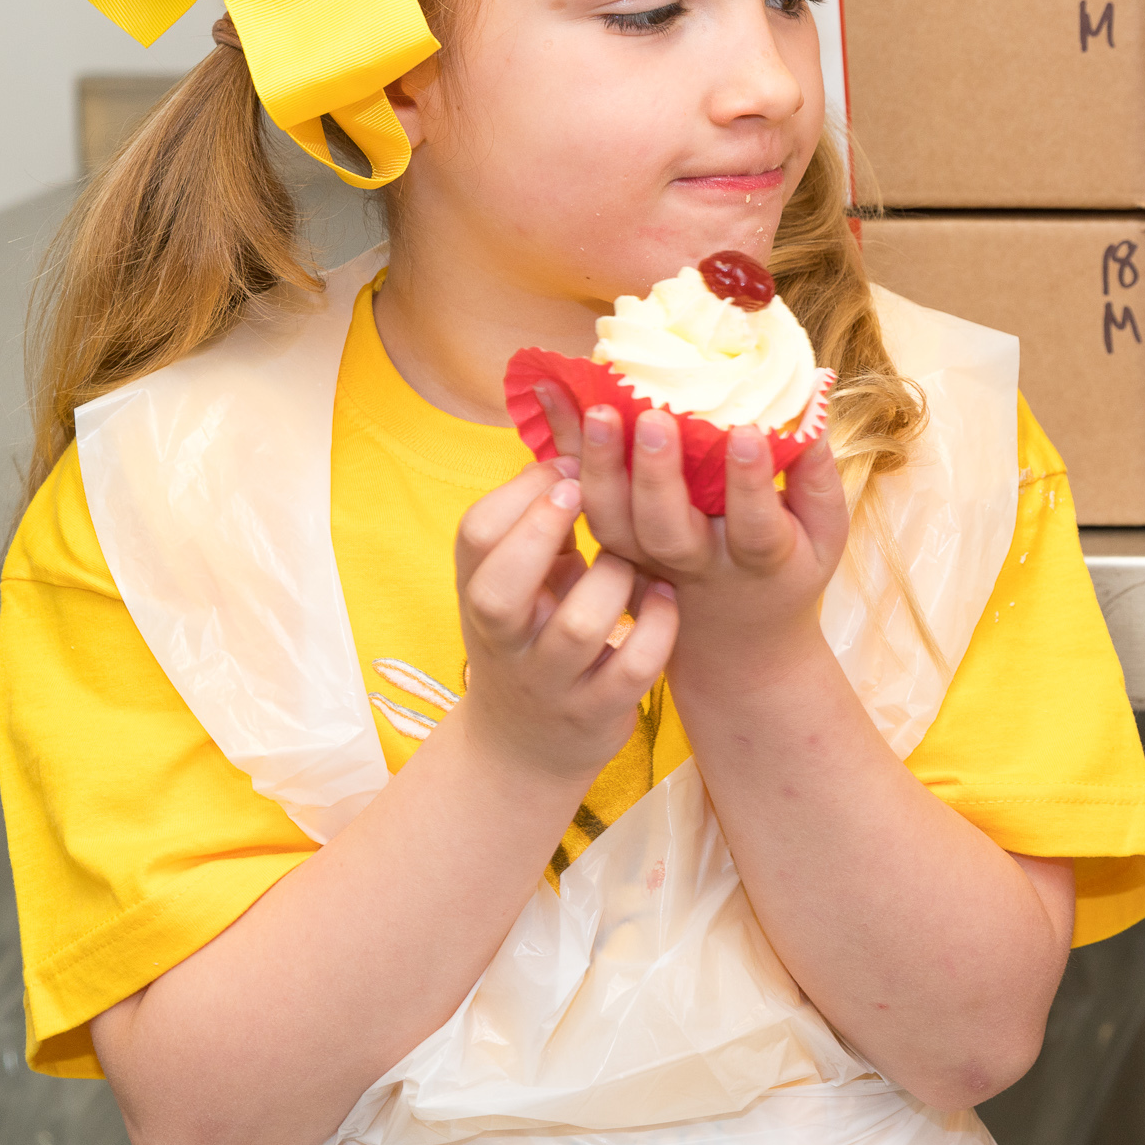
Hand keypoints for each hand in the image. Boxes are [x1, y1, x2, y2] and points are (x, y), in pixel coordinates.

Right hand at [449, 461, 678, 787]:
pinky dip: (657, 627)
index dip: (523, 492)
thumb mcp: (522, 570)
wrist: (526, 742)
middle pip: (497, 589)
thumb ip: (541, 505)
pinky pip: (632, 667)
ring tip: (641, 561)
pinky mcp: (596, 710)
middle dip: (540, 533)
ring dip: (617, 581)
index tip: (569, 469)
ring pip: (579, 625)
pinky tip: (668, 597)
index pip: (476, 533)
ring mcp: (549, 678)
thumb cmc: (533, 627)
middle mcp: (506, 637)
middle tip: (583, 496)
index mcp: (482, 589)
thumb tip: (566, 403)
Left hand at [548, 388, 851, 672]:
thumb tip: (813, 397)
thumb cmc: (789, 571)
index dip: (750, 483)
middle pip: (665, 529)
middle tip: (652, 416)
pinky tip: (558, 401)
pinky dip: (567, 454)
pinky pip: (587, 504)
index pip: (755, 528)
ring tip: (596, 409)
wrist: (735, 644)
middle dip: (656, 473)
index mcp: (757, 562)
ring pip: (614, 524)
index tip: (746, 431)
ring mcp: (645, 561)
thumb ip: (816, 474)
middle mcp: (694, 565)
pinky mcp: (614, 549)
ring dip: (600, 466)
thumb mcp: (824, 535)